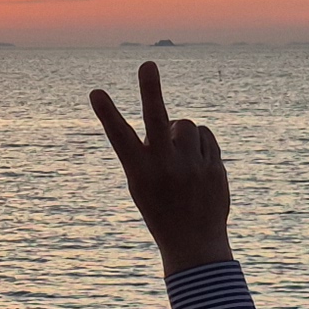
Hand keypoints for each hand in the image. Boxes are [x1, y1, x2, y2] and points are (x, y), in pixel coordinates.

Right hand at [87, 61, 234, 267]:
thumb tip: (173, 120)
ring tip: (181, 160)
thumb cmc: (161, 211)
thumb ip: (152, 151)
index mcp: (139, 172)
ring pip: (187, 125)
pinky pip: (206, 136)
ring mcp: (191, 167)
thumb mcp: (143, 186)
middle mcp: (164, 167)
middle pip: (156, 120)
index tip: (96, 92)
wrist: (194, 244)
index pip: (120, 137)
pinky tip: (197, 164)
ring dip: (183, 134)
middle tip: (148, 64)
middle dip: (150, 90)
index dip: (107, 113)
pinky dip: (200, 143)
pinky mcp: (213, 167)